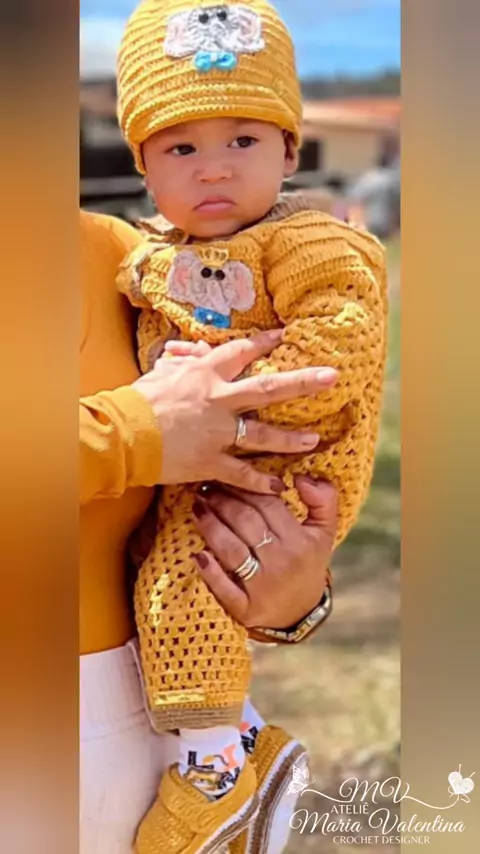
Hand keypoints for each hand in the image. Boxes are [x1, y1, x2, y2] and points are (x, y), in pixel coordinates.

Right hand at [132, 331, 336, 493]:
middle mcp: (218, 401)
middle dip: (303, 383)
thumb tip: (193, 349)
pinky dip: (260, 482)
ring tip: (314, 440)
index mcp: (205, 374)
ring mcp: (217, 434)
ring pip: (263, 435)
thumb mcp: (160, 372)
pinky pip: (241, 474)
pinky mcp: (210, 462)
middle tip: (332, 378)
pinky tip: (279, 485)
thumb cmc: (137, 401)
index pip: (242, 352)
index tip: (285, 336)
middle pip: (269, 389)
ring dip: (291, 439)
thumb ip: (181, 360)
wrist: (122, 434)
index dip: (265, 343)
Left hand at [191, 477, 336, 628]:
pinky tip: (198, 554)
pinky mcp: (246, 608)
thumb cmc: (308, 562)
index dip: (245, 487)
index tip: (227, 476)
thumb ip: (323, 499)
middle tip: (205, 488)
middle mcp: (281, 562)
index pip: (267, 505)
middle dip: (222, 501)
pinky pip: (224, 588)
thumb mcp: (325, 531)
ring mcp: (262, 587)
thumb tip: (302, 477)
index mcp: (299, 541)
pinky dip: (210, 572)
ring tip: (197, 509)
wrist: (301, 613)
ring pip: (231, 550)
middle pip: (245, 523)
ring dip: (210, 527)